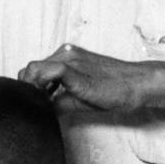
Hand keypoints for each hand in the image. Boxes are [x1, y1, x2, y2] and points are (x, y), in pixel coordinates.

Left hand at [18, 44, 154, 112]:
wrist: (135, 85)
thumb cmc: (112, 91)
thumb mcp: (77, 97)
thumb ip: (57, 99)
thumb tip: (40, 109)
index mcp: (66, 57)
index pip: (35, 69)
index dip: (29, 87)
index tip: (36, 103)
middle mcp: (65, 53)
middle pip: (31, 68)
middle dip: (29, 88)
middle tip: (39, 105)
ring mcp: (71, 58)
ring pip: (36, 68)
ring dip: (34, 88)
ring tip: (44, 104)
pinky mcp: (77, 69)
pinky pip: (52, 71)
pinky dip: (43, 85)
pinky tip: (49, 99)